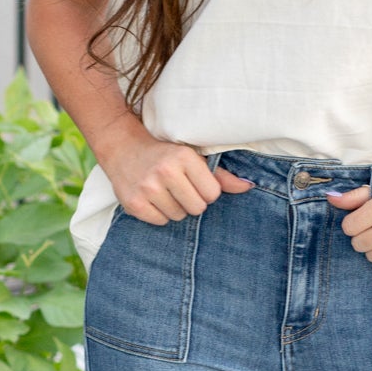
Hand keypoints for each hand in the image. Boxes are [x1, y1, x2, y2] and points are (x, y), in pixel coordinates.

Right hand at [102, 128, 252, 225]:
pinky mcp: (134, 203)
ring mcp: (148, 188)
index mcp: (183, 158)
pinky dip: (159, 214)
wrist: (123, 148)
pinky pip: (161, 222)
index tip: (194, 182)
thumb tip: (249, 187)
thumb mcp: (193, 158)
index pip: (212, 194)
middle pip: (197, 208)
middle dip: (191, 201)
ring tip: (164, 191)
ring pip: (179, 216)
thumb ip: (221, 175)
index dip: (206, 191)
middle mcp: (165, 171)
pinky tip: (152, 198)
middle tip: (179, 188)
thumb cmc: (165, 155)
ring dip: (175, 208)